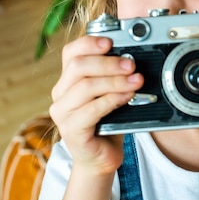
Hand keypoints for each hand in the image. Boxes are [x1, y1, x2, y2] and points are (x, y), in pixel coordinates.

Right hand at [50, 35, 142, 172]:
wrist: (101, 158)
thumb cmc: (107, 123)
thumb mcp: (111, 94)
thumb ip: (114, 77)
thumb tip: (133, 58)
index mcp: (67, 80)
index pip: (71, 52)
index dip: (89, 43)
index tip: (111, 41)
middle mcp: (60, 94)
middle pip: (78, 67)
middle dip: (108, 63)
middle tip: (131, 64)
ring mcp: (63, 113)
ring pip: (86, 87)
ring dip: (114, 81)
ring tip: (136, 81)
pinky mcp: (71, 131)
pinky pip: (92, 110)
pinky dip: (113, 100)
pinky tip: (128, 96)